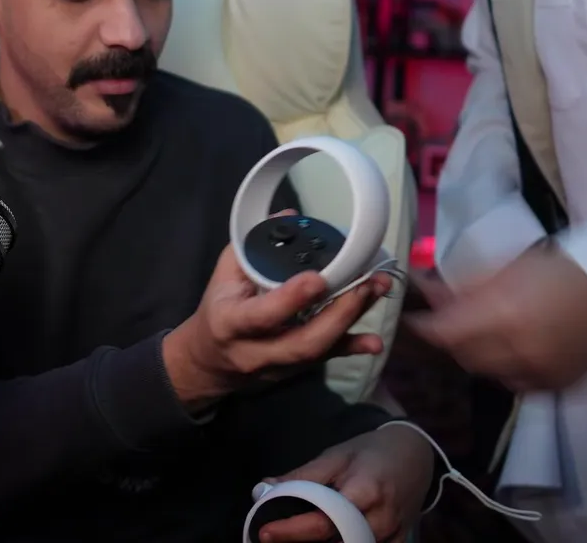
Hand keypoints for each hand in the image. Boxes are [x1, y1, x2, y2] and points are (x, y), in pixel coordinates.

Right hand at [163, 211, 391, 410]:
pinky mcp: (295, 370)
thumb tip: (288, 215)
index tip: (318, 279)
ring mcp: (277, 365)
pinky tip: (374, 341)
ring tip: (377, 290)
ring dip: (351, 322)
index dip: (290, 300)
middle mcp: (254, 350)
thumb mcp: (224, 274)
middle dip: (338, 315)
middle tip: (365, 284)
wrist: (210, 359)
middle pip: (301, 343)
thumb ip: (252, 247)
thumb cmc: (219, 308)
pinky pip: (327, 360)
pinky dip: (352, 347)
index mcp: (230, 322)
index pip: (261, 316)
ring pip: (319, 352)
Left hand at [257, 426, 434, 542]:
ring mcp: (393, 533)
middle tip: (276, 537)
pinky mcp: (399, 542)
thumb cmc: (370, 452)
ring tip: (297, 536)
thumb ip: (301, 477)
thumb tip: (262, 489)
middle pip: (337, 542)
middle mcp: (382, 517)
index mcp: (364, 490)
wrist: (415, 454)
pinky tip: (328, 540)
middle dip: (304, 542)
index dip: (292, 529)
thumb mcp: (335, 457)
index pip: (324, 520)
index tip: (265, 532)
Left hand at [407, 242, 586, 390]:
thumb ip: (461, 286)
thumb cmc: (557, 271)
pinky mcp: (553, 386)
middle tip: (449, 321)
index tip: (413, 318)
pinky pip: (511, 383)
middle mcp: (517, 349)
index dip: (423, 327)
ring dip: (474, 354)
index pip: (444, 332)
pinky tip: (507, 350)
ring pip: (483, 371)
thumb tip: (424, 290)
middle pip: (461, 354)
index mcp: (503, 314)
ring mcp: (537, 372)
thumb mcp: (504, 269)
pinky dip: (501, 369)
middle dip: (450, 338)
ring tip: (482, 333)